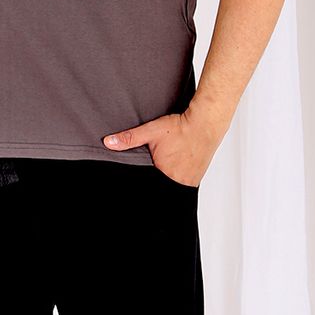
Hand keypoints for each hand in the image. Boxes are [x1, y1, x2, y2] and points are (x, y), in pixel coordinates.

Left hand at [102, 107, 221, 186]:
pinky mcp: (197, 178)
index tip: (139, 182)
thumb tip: (108, 142)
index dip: (142, 183)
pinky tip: (175, 171)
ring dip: (166, 182)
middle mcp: (178, 182)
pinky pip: (183, 185)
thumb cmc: (181, 128)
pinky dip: (177, 180)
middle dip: (154, 184)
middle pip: (161, 189)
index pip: (148, 187)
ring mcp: (190, 182)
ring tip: (165, 171)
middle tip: (152, 176)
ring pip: (172, 188)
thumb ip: (129, 138)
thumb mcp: (151, 131)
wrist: (206, 124)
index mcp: (164, 175)